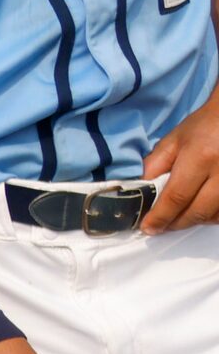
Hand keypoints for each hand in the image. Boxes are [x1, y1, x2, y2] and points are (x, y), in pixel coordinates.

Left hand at [141, 94, 218, 229]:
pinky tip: (202, 211)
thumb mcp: (174, 141)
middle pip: (198, 211)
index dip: (161, 216)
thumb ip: (155, 165)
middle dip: (176, 224)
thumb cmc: (204, 126)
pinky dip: (214, 216)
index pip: (177, 196)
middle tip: (162, 226)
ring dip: (196, 221)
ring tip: (181, 217)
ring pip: (215, 216)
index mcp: (200, 157)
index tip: (148, 227)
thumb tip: (142, 190)